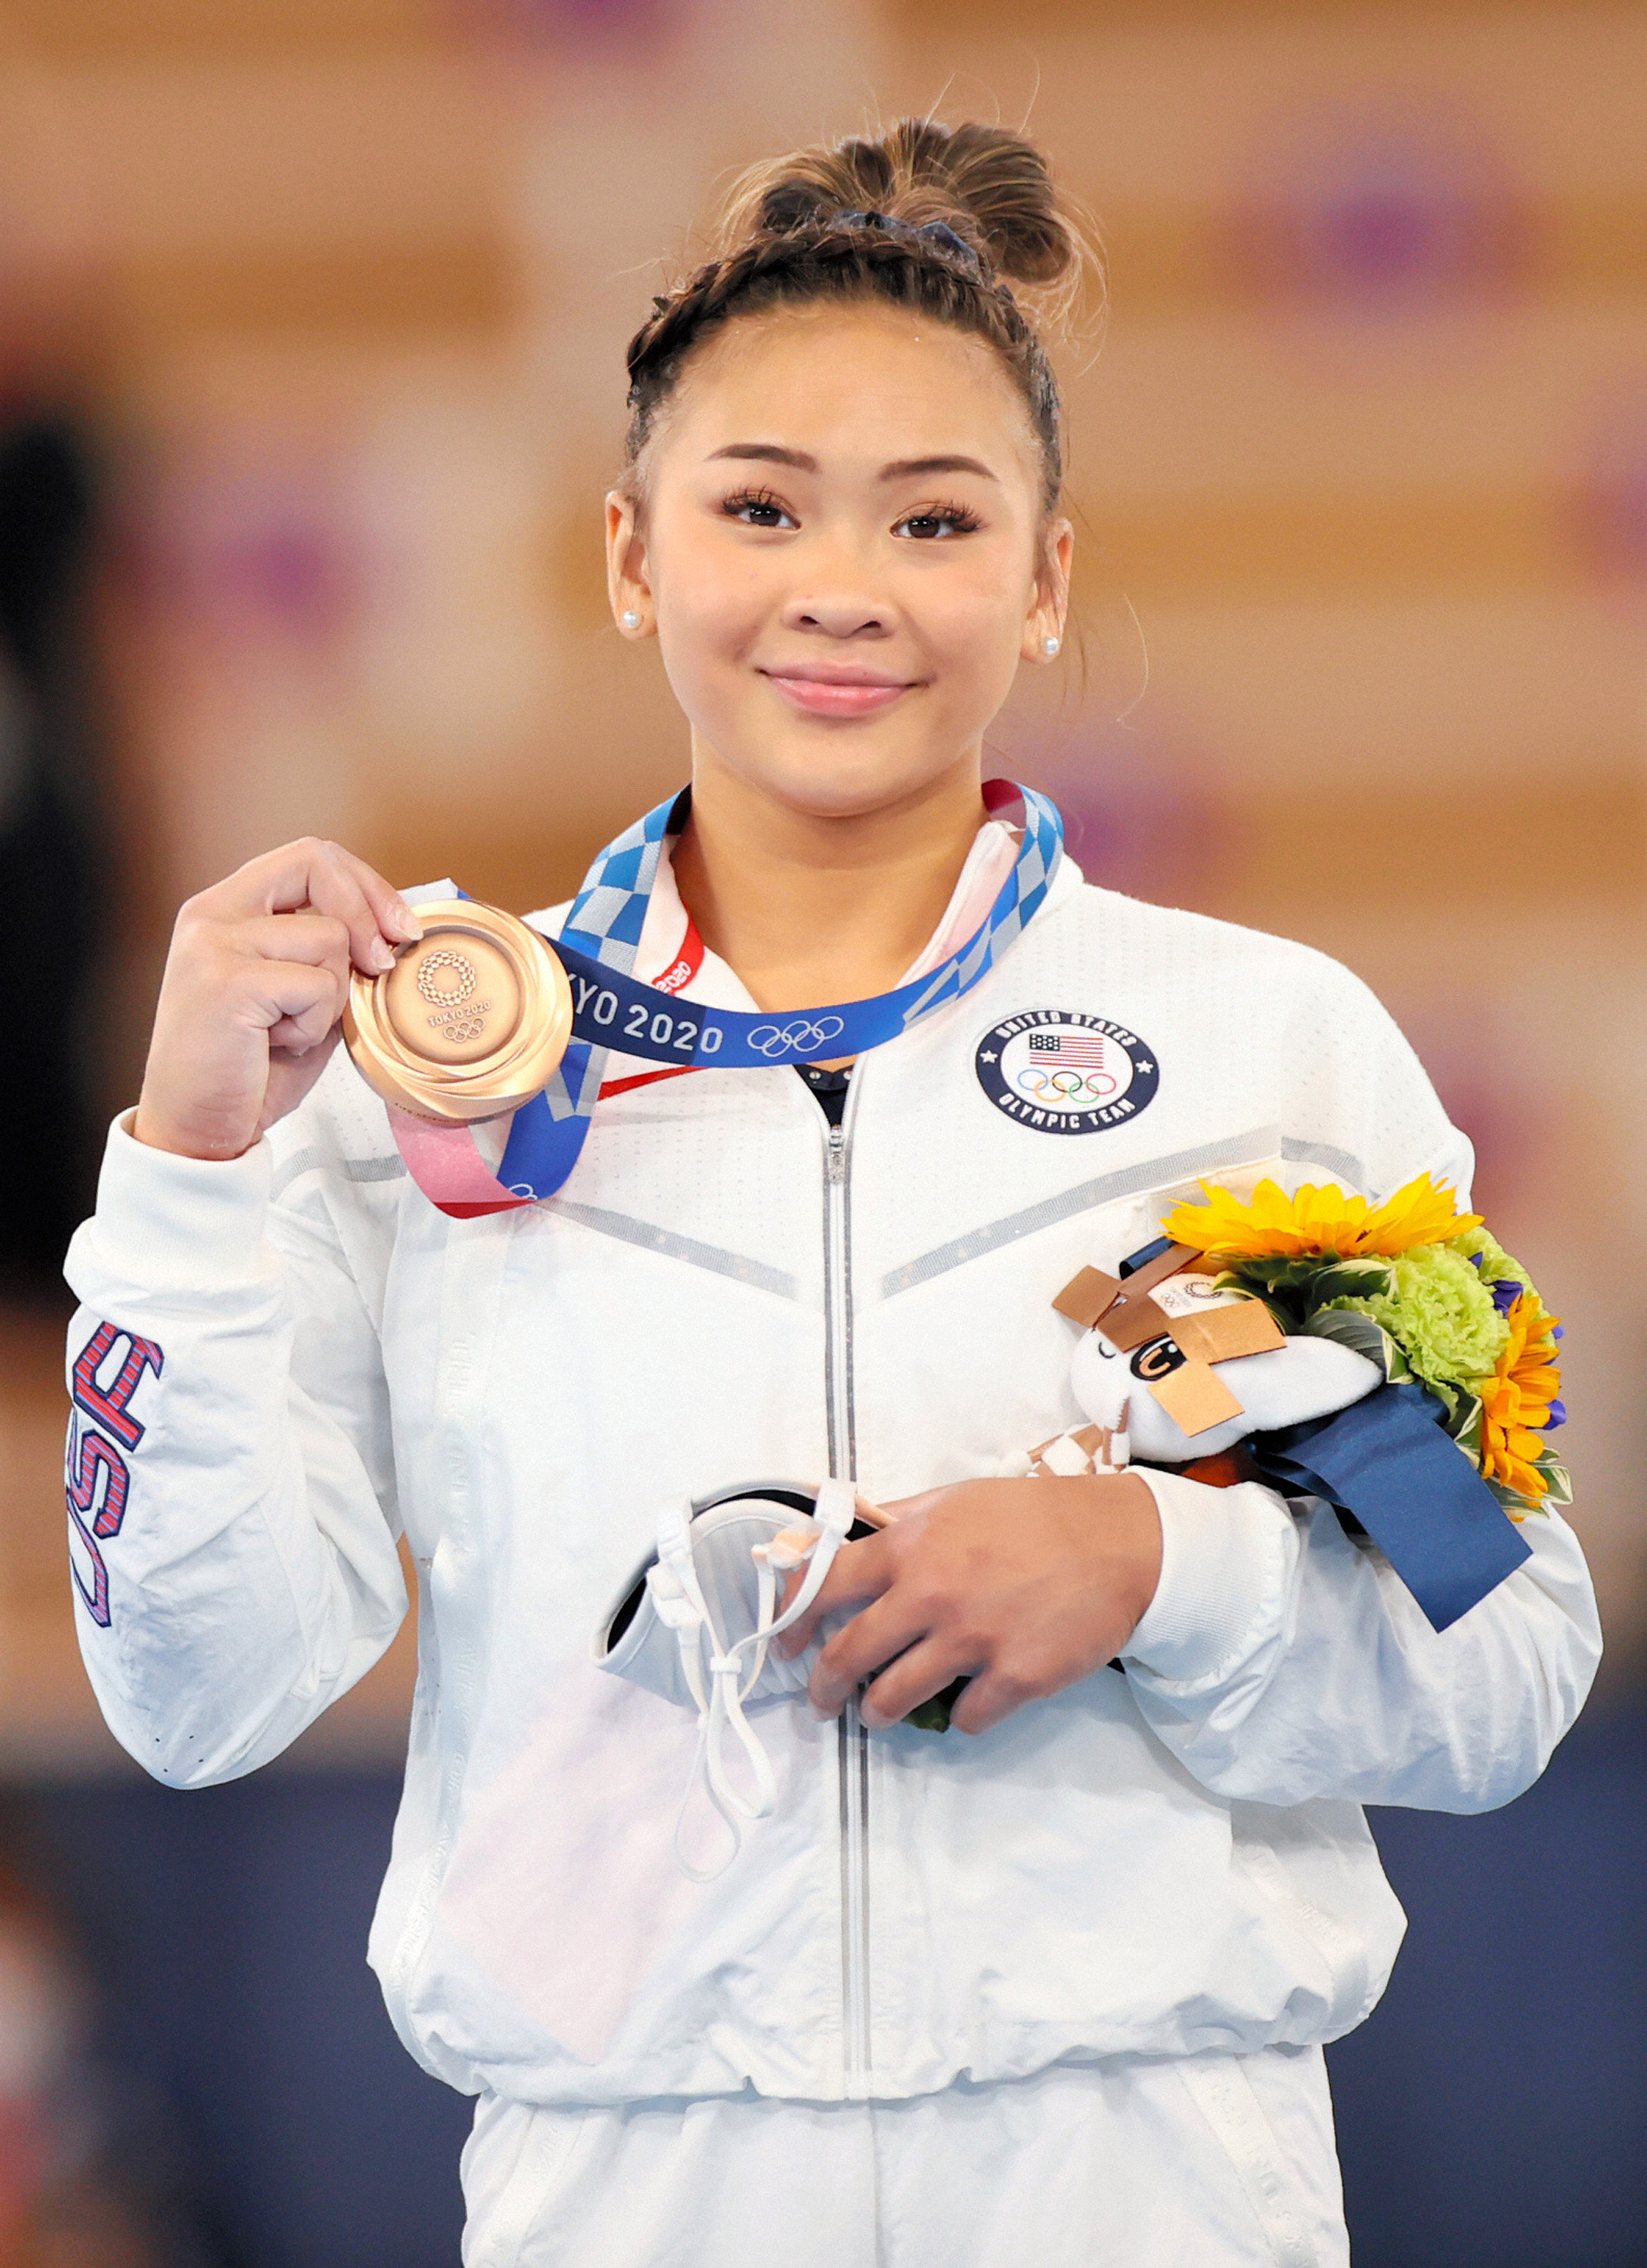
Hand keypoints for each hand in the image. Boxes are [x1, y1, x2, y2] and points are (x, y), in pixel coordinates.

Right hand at [133, 838, 421, 1161]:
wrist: (196, 1128)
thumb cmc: (250, 1068)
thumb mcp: (301, 997)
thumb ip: (332, 956)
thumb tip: (397, 931)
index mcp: (225, 908)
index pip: (307, 857)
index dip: (365, 884)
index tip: (401, 927)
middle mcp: (212, 914)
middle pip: (317, 863)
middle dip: (369, 912)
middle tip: (382, 964)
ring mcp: (214, 944)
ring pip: (330, 939)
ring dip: (331, 997)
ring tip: (289, 1031)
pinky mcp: (227, 982)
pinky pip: (318, 986)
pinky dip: (314, 1026)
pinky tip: (276, 1046)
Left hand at [778, 1475, 1161, 1734]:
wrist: (1119, 1543)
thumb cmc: (1033, 1516)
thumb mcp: (955, 1499)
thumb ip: (895, 1521)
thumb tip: (835, 1537)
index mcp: (910, 1545)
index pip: (824, 1585)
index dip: (795, 1620)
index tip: (788, 1645)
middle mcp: (930, 1593)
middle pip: (848, 1655)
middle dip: (826, 1689)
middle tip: (824, 1703)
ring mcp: (972, 1640)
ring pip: (894, 1699)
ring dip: (877, 1713)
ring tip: (879, 1714)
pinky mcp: (1014, 1679)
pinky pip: (965, 1720)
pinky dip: (959, 1718)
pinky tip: (966, 1705)